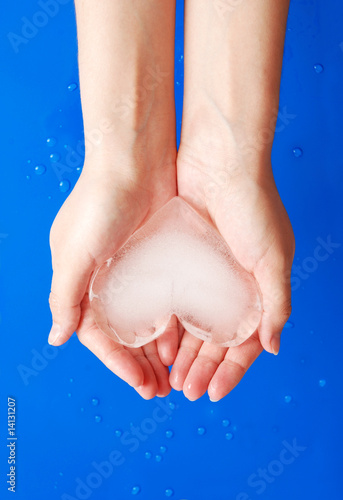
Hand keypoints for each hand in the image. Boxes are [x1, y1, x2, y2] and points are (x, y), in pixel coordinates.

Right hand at [49, 159, 177, 398]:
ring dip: (155, 347)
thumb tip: (57, 338)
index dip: (117, 363)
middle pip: (121, 332)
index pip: (97, 334)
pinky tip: (183, 339)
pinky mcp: (156, 256)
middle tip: (159, 389)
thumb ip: (65, 296)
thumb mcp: (75, 252)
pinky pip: (162, 299)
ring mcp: (131, 268)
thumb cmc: (100, 202)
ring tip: (174, 372)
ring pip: (144, 320)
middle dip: (138, 362)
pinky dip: (170, 320)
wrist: (134, 158)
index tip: (140, 385)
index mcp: (79, 280)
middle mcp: (103, 277)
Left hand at [170, 144, 294, 401]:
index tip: (215, 392)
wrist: (219, 158)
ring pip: (195, 323)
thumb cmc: (253, 204)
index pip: (248, 339)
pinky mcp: (184, 258)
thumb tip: (273, 347)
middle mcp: (235, 283)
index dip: (233, 369)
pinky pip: (176, 300)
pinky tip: (160, 342)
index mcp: (261, 286)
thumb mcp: (273, 257)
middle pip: (218, 337)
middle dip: (205, 366)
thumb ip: (276, 303)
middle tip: (186, 390)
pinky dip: (171, 322)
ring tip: (171, 375)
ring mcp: (208, 272)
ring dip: (186, 351)